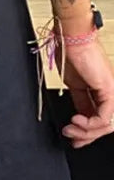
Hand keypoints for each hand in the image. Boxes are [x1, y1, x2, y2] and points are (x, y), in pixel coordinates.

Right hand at [57, 19, 113, 148]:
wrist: (71, 41)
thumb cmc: (71, 55)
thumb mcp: (74, 86)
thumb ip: (81, 102)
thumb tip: (79, 117)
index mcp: (104, 92)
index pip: (101, 119)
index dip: (88, 133)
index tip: (74, 138)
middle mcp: (112, 93)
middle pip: (105, 125)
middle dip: (86, 136)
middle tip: (71, 136)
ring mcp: (113, 92)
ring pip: (107, 124)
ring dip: (86, 131)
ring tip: (70, 129)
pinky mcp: (110, 91)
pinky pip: (104, 117)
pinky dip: (89, 123)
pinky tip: (76, 121)